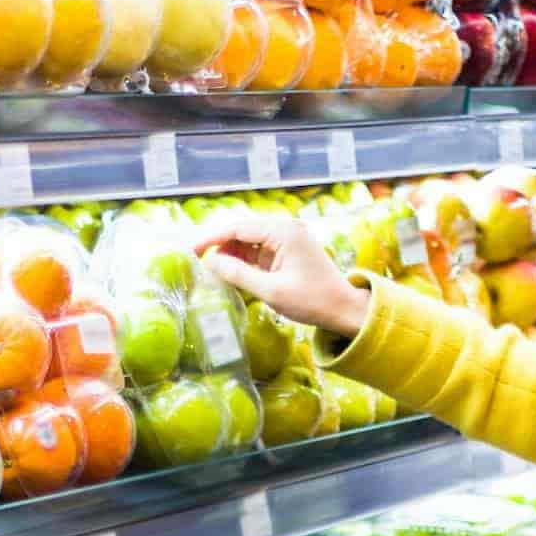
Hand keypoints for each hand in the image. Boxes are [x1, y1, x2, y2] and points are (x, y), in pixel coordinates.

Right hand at [193, 210, 370, 338]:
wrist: (343, 308)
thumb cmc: (311, 301)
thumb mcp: (270, 290)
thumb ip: (238, 274)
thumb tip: (211, 262)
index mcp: (283, 231)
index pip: (238, 228)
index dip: (212, 239)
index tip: (193, 251)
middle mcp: (286, 227)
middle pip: (243, 230)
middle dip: (222, 246)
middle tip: (201, 262)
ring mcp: (289, 237)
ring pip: (250, 240)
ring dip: (233, 253)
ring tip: (217, 271)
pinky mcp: (289, 249)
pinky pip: (261, 249)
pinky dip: (246, 260)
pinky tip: (234, 272)